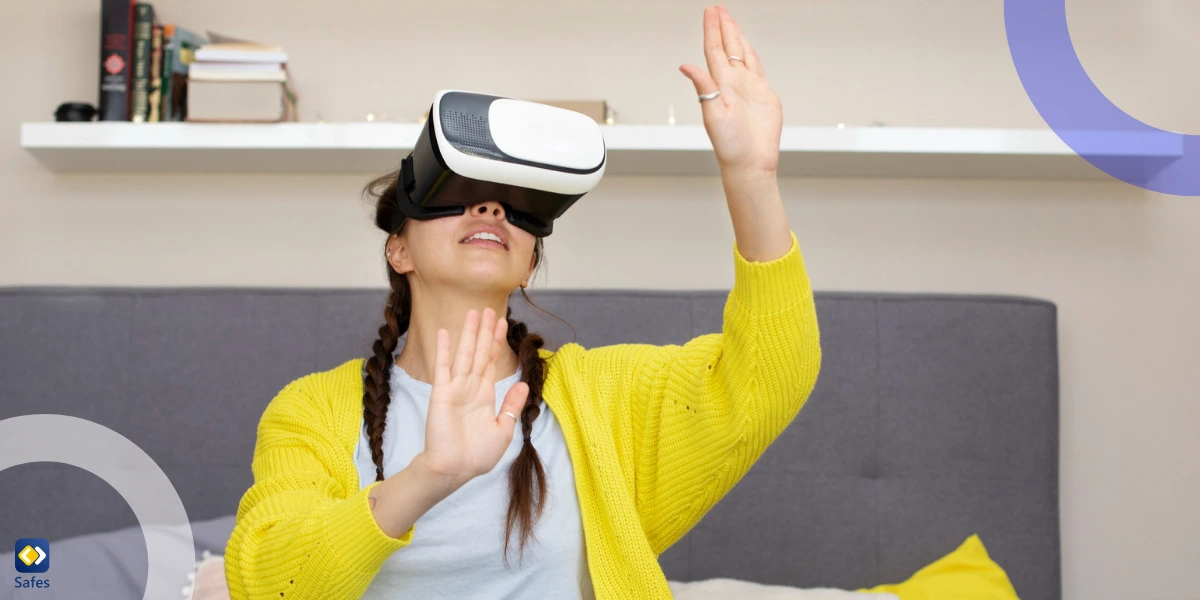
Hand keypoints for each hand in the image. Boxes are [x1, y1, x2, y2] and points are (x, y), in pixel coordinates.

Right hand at [415, 308, 528, 493]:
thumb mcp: (503, 429)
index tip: (502, 323)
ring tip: (473, 312)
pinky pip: (444, 367)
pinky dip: (445, 350)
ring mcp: (455, 388)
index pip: (492, 362)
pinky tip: (447, 332)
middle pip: (479, 353)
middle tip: (489, 309)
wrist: (455, 469)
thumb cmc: (477, 455)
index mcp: (485, 395)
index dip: (497, 342)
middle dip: (485, 331)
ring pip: (465, 354)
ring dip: (469, 334)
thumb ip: (511, 405)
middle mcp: (471, 388)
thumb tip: (523, 384)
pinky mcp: (442, 393)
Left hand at [679, 5, 782, 176]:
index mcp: (720, 85)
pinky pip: (755, 67)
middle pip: (727, 47)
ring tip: (730, 21)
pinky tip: (746, 46)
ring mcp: (748, 87)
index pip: (714, 50)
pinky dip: (750, 53)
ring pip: (741, 54)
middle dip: (723, 27)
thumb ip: (703, 88)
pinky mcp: (762, 94)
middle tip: (718, 8)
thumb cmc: (730, 145)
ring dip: (736, 37)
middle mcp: (732, 83)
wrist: (750, 161)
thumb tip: (685, 66)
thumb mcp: (713, 115)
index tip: (711, 11)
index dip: (712, 30)